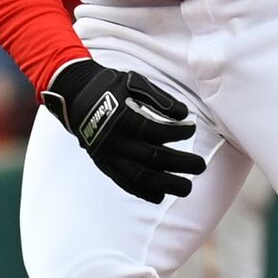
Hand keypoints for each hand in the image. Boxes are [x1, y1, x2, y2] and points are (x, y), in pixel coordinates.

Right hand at [42, 58, 207, 202]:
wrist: (76, 95)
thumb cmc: (110, 86)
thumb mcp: (134, 82)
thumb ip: (159, 98)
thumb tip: (183, 114)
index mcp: (121, 117)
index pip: (153, 130)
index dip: (176, 132)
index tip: (191, 128)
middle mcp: (113, 139)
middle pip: (151, 158)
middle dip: (179, 164)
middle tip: (200, 166)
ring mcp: (107, 155)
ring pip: (139, 176)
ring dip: (165, 184)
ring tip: (187, 188)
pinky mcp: (103, 164)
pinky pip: (123, 182)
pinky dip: (142, 191)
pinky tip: (160, 196)